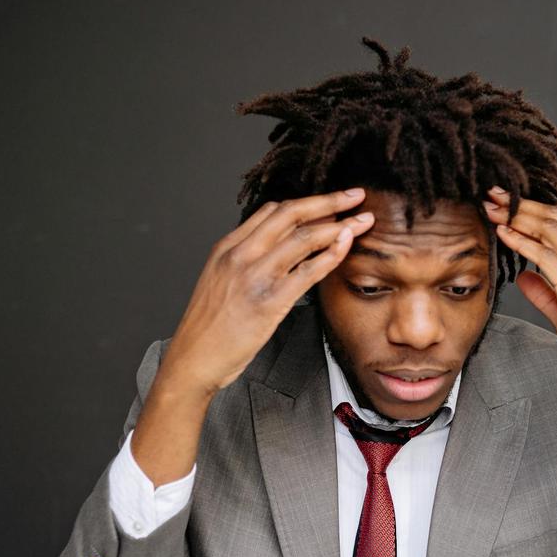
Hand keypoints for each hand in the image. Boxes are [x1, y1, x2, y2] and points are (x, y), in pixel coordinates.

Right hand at [130, 189, 373, 485]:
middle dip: (328, 201)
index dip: (305, 203)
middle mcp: (240, 255)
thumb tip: (276, 253)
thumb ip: (244, 262)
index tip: (328, 204)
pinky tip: (347, 247)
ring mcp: (255, 276)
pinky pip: (308, 270)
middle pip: (291, 214)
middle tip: (355, 196)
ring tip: (363, 221)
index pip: (271, 211)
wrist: (193, 360)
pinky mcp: (270, 301)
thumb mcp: (220, 282)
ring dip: (339, 225)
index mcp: (227, 248)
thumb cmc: (208, 328)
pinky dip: (332, 255)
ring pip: (304, 237)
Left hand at [483, 187, 556, 489]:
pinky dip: (523, 242)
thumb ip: (545, 293)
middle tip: (493, 195)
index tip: (507, 205)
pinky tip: (504, 234)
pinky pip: (547, 256)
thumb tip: (522, 276)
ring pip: (552, 229)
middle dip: (522, 205)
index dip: (534, 211)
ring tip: (492, 207)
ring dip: (518, 216)